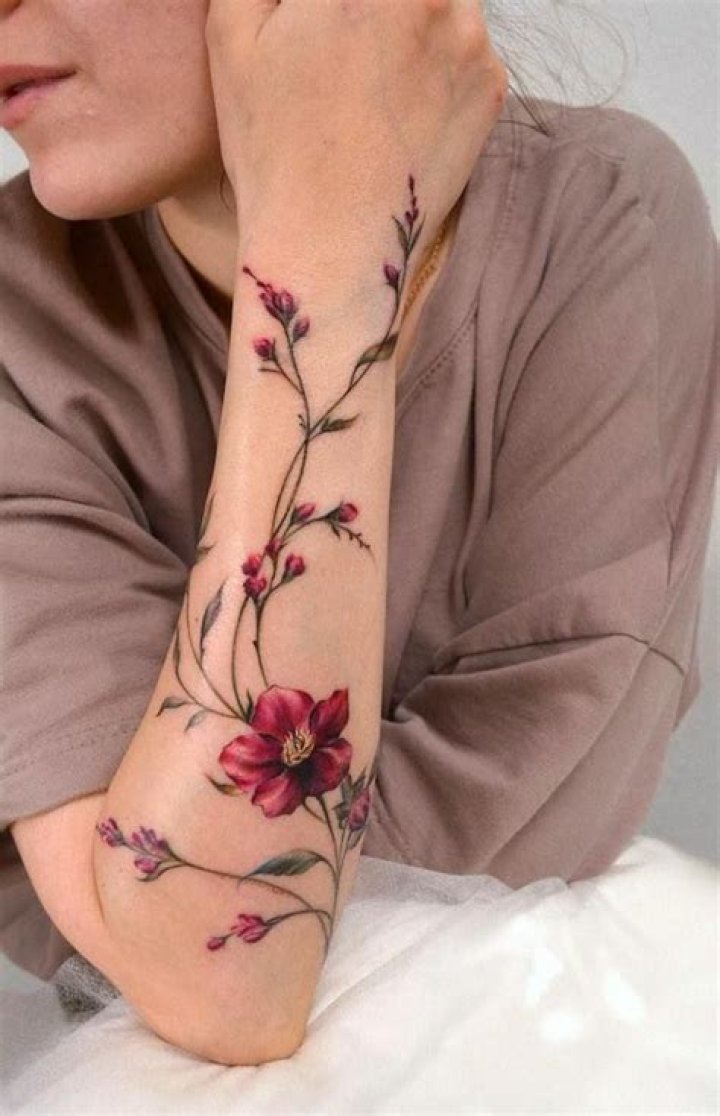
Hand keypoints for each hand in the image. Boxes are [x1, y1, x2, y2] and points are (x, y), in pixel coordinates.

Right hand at [205, 0, 507, 282]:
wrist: (332, 252)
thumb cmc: (273, 149)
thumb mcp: (233, 34)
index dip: (327, 2)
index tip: (315, 20)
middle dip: (372, 6)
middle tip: (342, 44)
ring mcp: (472, 37)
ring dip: (409, 12)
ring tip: (366, 73)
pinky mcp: (493, 86)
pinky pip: (466, 40)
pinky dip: (437, 53)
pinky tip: (395, 104)